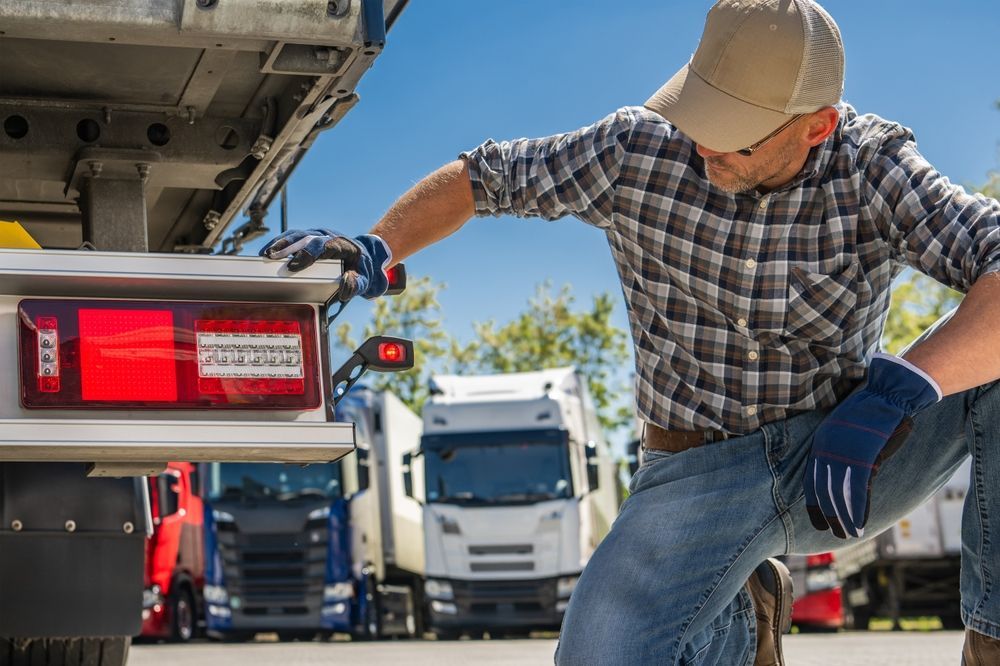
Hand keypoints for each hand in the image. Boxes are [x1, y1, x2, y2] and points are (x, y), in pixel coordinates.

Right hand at [260, 229, 391, 300]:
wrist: (365, 254)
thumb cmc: (362, 268)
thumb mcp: (365, 279)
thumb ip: (356, 284)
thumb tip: (344, 289)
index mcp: (341, 244)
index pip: (322, 246)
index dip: (306, 254)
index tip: (293, 266)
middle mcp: (327, 236)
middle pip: (304, 237)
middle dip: (287, 247)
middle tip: (271, 257)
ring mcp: (316, 235)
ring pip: (295, 235)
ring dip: (279, 244)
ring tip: (264, 255)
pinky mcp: (308, 238)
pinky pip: (292, 238)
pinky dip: (279, 244)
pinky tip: (266, 254)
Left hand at [804, 354, 940, 538]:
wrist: (886, 394)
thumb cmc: (870, 413)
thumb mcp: (846, 433)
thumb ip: (840, 453)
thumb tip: (844, 476)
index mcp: (820, 445)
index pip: (811, 481)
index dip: (814, 504)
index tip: (819, 522)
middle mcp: (827, 450)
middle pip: (823, 491)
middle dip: (829, 516)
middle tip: (836, 535)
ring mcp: (844, 454)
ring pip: (839, 494)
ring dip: (844, 518)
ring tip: (849, 535)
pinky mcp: (863, 457)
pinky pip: (857, 490)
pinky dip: (858, 509)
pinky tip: (860, 524)